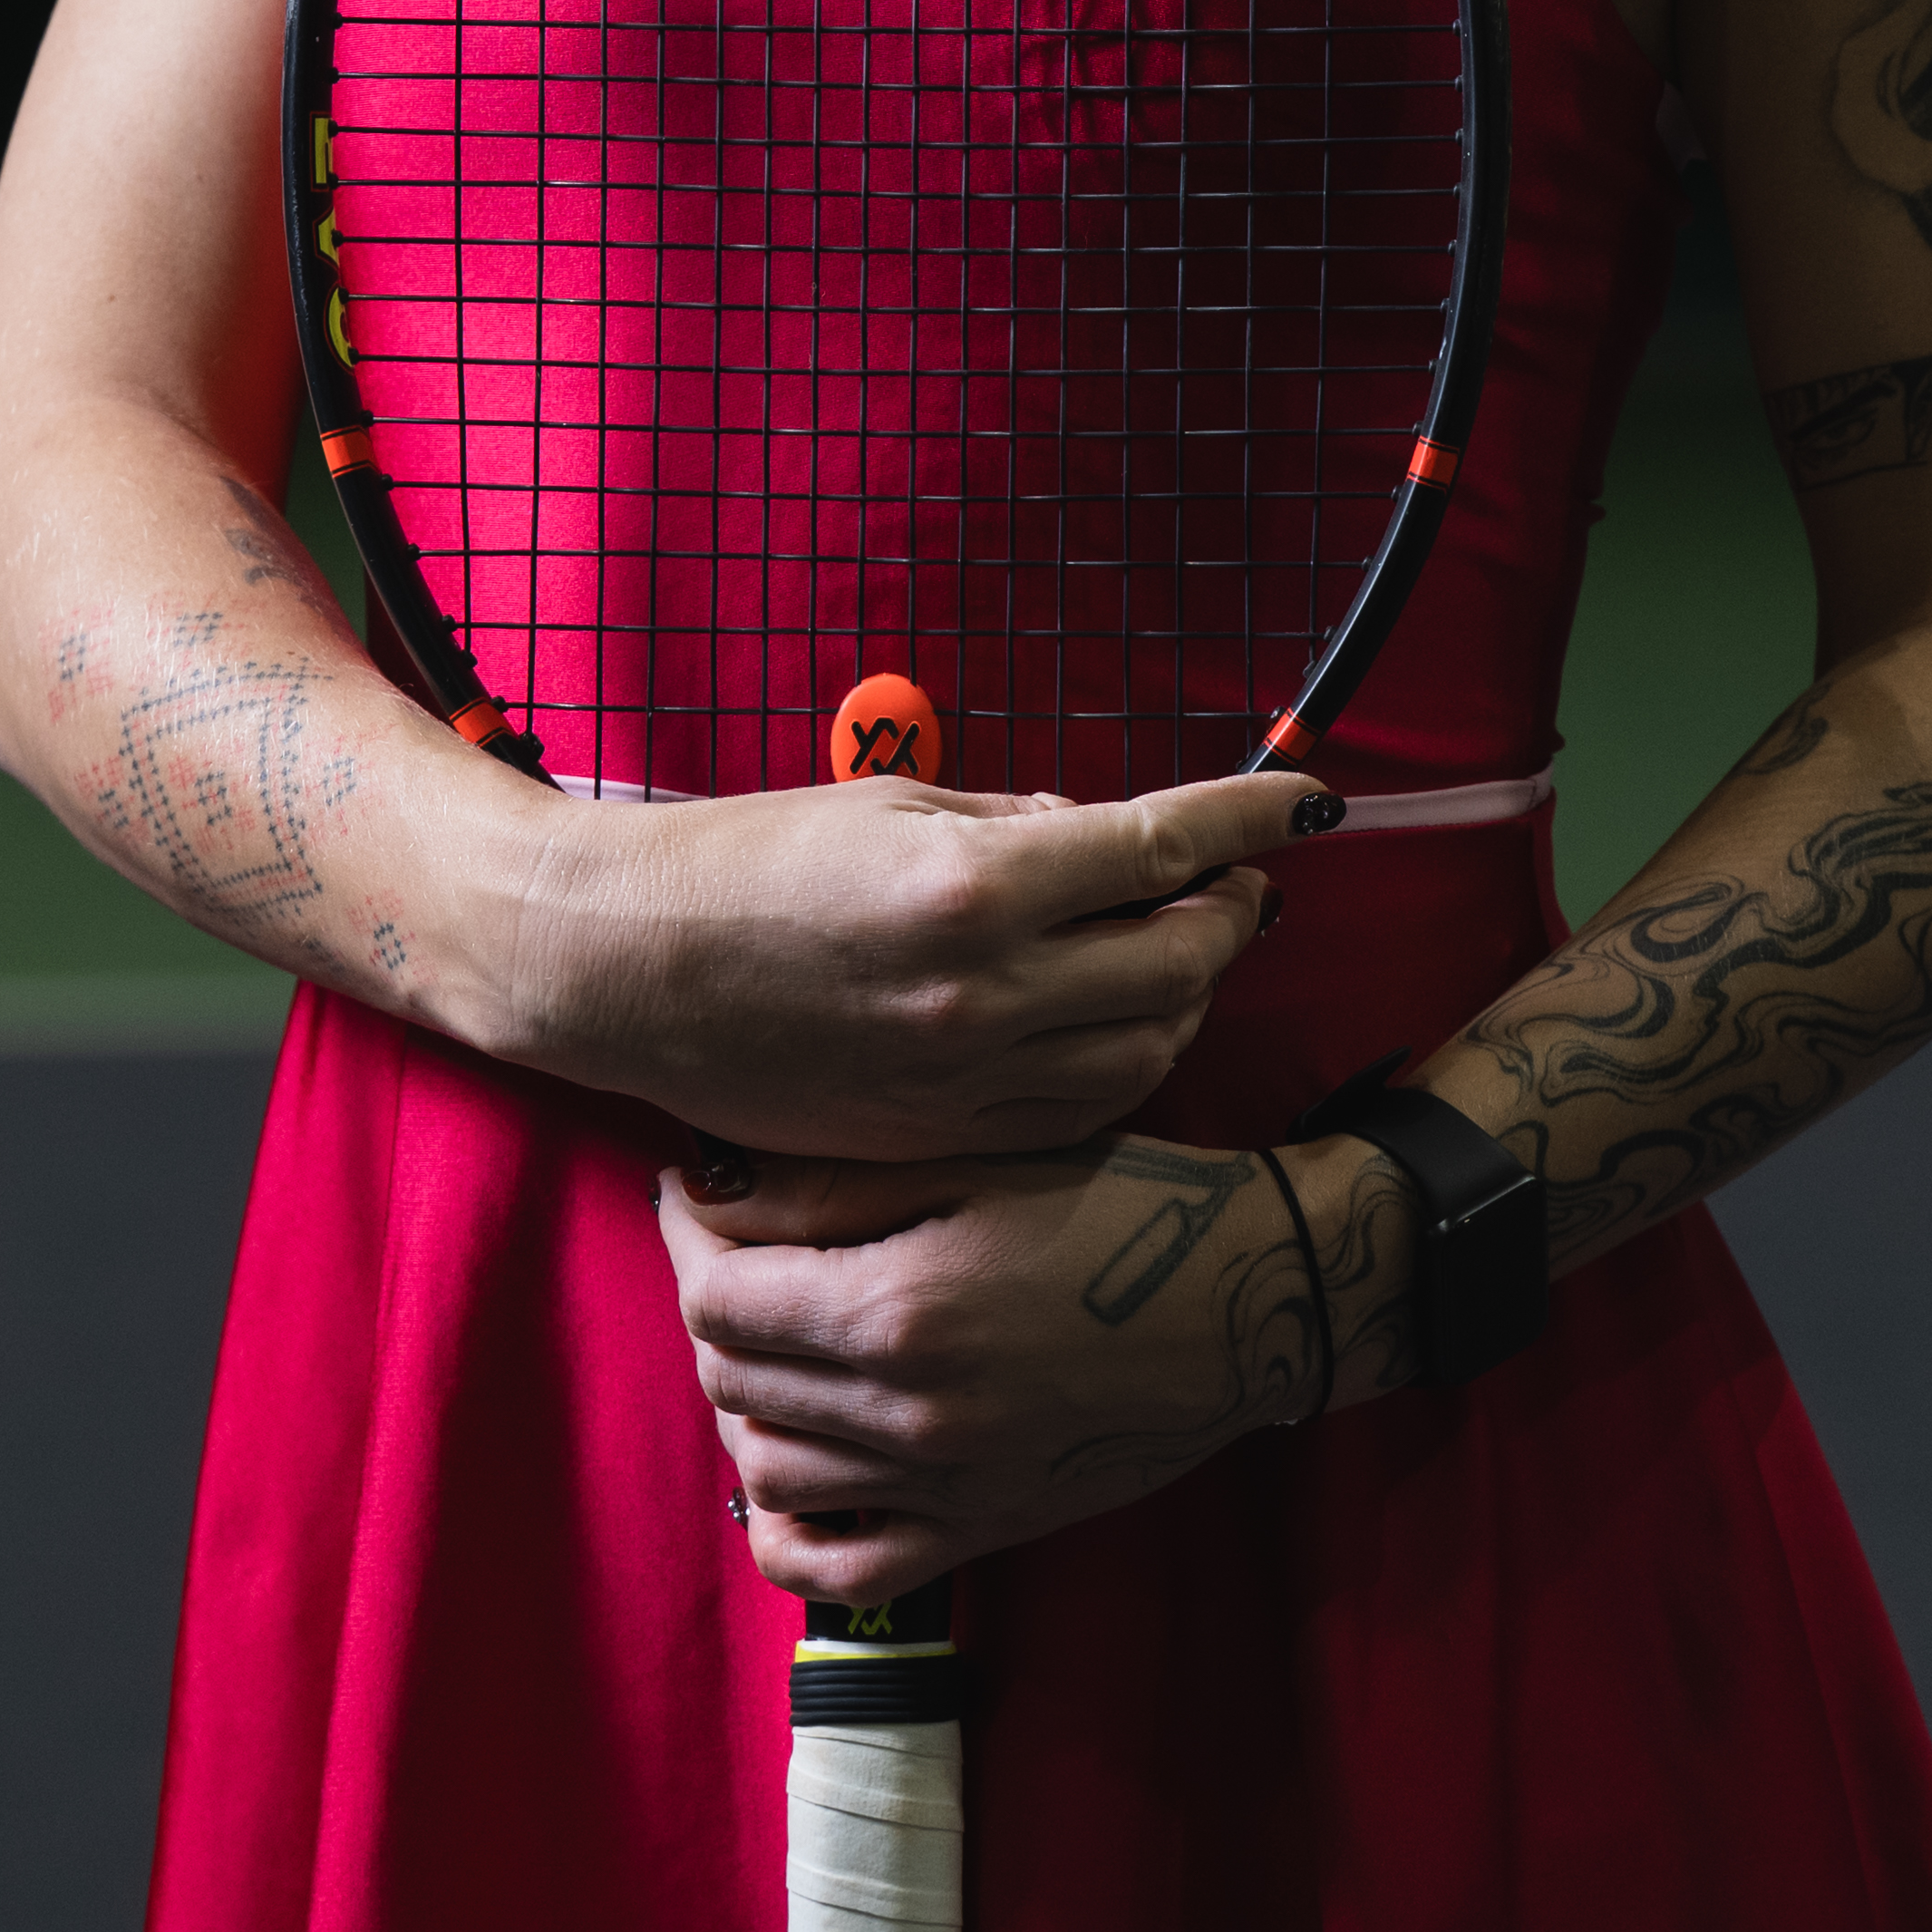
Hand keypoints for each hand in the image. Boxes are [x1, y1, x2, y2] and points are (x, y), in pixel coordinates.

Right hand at [496, 770, 1338, 1166]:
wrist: (626, 969)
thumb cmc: (746, 863)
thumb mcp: (893, 807)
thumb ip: (1024, 825)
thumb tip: (1120, 839)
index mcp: (972, 883)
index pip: (1163, 846)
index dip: (1251, 815)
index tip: (1305, 800)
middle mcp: (983, 988)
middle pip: (1180, 955)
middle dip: (1232, 909)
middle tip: (1240, 880)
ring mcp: (965, 1074)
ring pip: (1148, 1045)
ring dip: (1190, 992)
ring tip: (1186, 950)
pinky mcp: (943, 1132)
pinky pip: (1080, 1106)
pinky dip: (1126, 1061)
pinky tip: (1121, 1023)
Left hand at [666, 1125, 1353, 1608]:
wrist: (1248, 1302)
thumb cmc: (1122, 1207)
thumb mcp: (976, 1163)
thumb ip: (830, 1185)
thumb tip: (703, 1196)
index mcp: (898, 1308)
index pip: (715, 1297)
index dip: (687, 1241)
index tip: (695, 1200)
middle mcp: (907, 1412)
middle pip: (729, 1380)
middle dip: (716, 1313)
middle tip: (744, 1259)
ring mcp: (941, 1486)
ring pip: (765, 1469)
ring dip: (747, 1406)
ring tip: (779, 1347)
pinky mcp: (978, 1530)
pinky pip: (836, 1568)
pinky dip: (788, 1529)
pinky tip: (795, 1472)